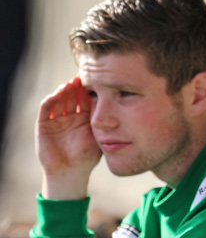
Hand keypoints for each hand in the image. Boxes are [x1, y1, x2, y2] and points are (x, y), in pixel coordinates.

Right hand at [36, 76, 101, 199]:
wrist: (71, 172)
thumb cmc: (88, 156)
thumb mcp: (98, 135)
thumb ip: (103, 121)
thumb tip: (117, 104)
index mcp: (84, 118)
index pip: (85, 98)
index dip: (88, 89)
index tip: (94, 78)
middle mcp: (70, 116)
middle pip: (71, 96)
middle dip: (75, 86)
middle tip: (81, 77)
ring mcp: (57, 120)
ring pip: (59, 100)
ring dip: (62, 91)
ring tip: (69, 84)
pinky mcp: (44, 126)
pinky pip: (45, 110)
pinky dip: (50, 101)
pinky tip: (56, 94)